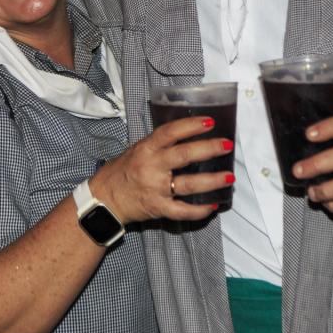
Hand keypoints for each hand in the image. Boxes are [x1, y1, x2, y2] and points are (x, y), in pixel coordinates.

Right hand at [89, 116, 233, 223]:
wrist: (103, 199)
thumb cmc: (122, 172)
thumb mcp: (137, 150)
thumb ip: (159, 144)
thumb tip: (189, 134)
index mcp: (145, 149)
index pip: (170, 132)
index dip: (190, 126)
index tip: (209, 122)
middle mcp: (151, 167)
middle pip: (184, 156)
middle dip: (208, 149)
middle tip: (227, 145)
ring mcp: (155, 189)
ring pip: (188, 184)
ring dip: (212, 181)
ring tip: (229, 177)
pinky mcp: (158, 208)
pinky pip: (182, 211)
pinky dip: (199, 210)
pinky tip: (212, 205)